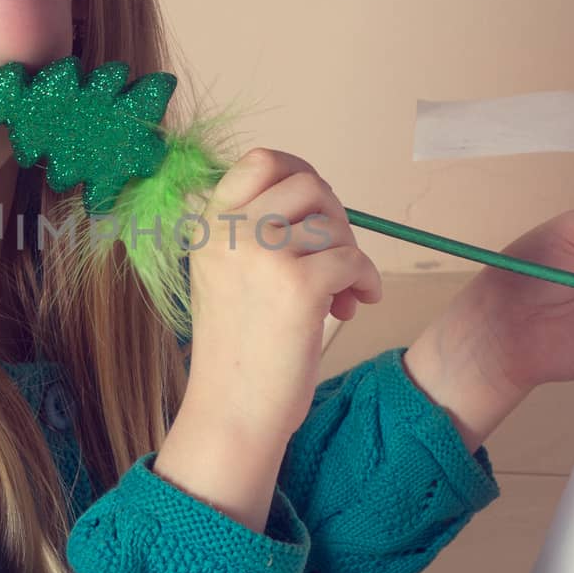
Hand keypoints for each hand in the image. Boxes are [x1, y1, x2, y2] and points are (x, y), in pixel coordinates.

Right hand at [185, 147, 382, 442]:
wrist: (232, 411)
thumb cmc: (237, 350)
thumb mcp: (224, 275)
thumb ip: (253, 233)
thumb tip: (320, 201)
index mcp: (208, 225)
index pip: (259, 161)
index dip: (298, 173)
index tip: (316, 208)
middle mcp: (230, 231)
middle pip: (307, 183)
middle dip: (334, 216)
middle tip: (335, 255)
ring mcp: (263, 254)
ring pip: (332, 222)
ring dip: (349, 253)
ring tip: (342, 293)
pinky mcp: (298, 286)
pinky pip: (353, 259)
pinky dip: (365, 281)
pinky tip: (356, 303)